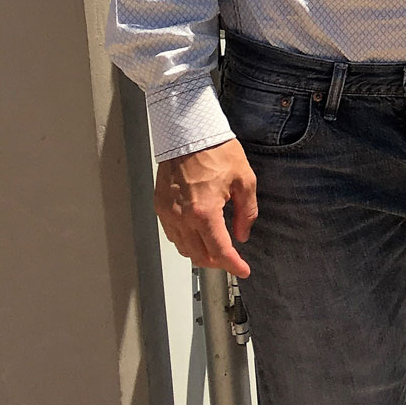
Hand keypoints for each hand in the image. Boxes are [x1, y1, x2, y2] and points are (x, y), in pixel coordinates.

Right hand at [153, 139, 256, 277]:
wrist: (189, 133)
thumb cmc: (218, 152)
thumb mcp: (244, 180)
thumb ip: (245, 212)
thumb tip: (242, 235)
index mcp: (205, 212)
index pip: (220, 250)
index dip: (233, 265)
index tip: (244, 271)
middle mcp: (183, 218)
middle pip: (199, 255)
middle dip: (218, 262)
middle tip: (232, 260)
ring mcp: (168, 213)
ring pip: (183, 248)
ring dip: (201, 254)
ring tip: (217, 249)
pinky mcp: (160, 206)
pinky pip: (172, 234)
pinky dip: (186, 241)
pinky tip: (198, 235)